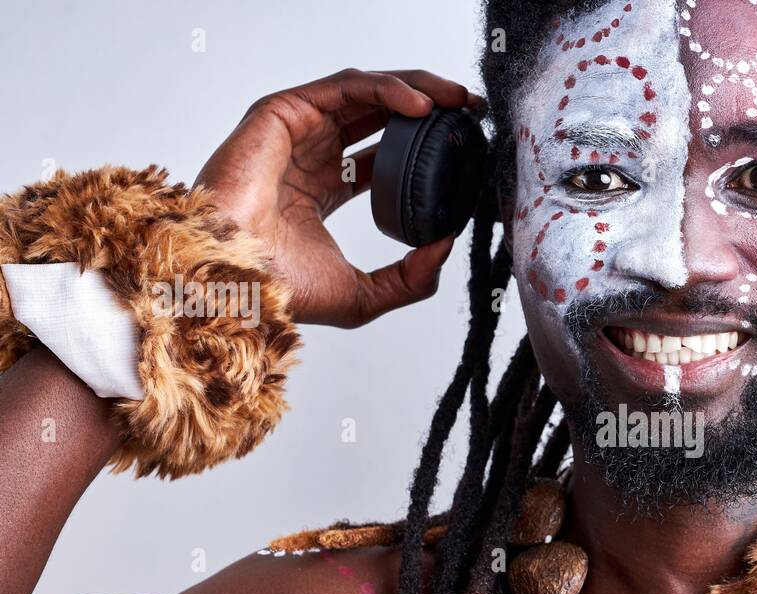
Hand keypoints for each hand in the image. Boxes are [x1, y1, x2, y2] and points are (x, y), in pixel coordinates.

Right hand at [196, 69, 483, 327]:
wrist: (236, 279)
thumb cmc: (280, 290)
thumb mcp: (363, 295)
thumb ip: (410, 279)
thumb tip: (446, 248)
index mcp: (322, 190)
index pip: (381, 155)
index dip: (424, 148)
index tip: (466, 150)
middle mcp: (310, 155)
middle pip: (379, 116)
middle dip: (431, 108)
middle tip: (472, 113)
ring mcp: (296, 131)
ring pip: (368, 93)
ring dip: (419, 89)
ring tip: (460, 101)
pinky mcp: (285, 112)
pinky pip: (347, 89)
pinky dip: (390, 91)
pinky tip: (424, 107)